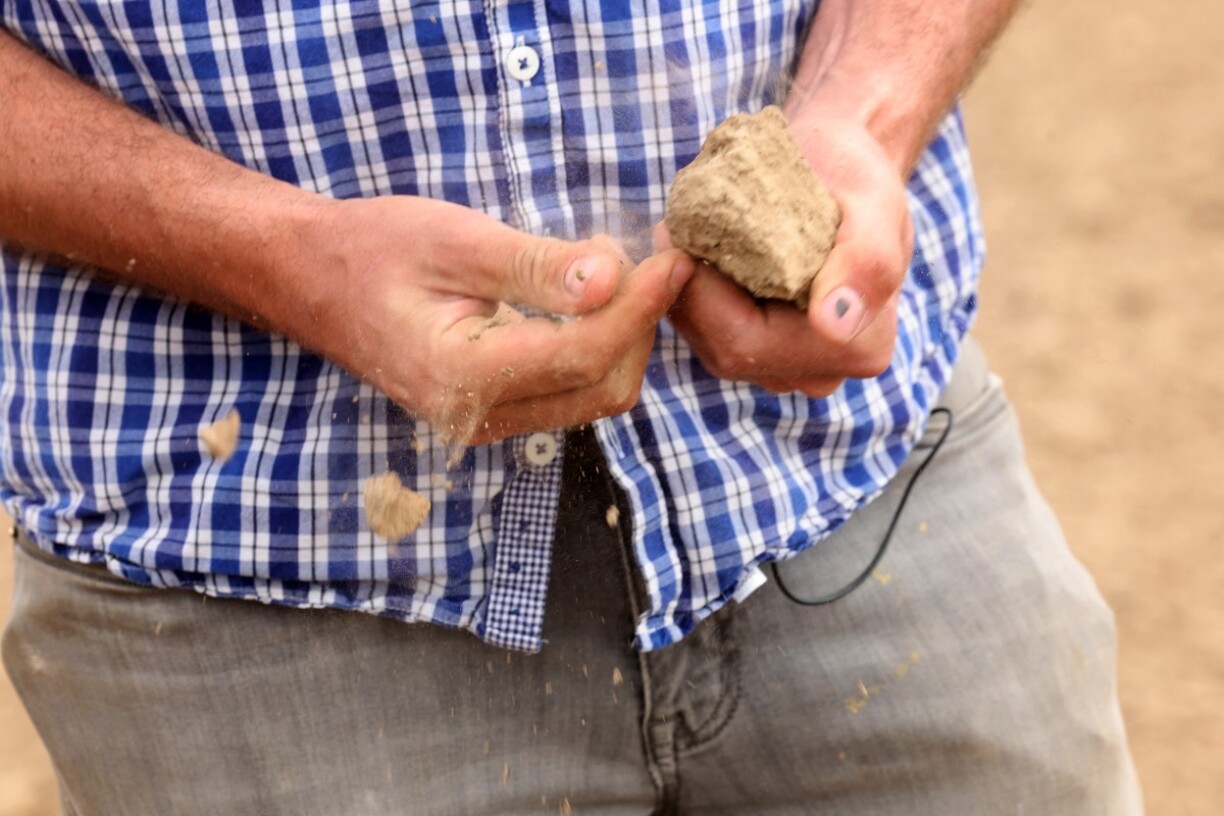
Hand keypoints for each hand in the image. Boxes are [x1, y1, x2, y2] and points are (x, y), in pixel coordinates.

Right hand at [294, 196, 693, 445]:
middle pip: (602, 387)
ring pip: (592, 396)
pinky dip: (596, 349)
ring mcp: (485, 423)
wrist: (310, 280)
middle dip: (639, 325)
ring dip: (622, 339)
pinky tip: (593, 300)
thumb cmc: (372, 249)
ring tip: (624, 272)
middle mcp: (478, 417)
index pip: (585, 354)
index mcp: (464, 376)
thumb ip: (536, 266)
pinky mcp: (491, 412)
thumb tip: (615, 279)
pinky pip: (568, 393)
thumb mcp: (456, 241)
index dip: (641, 307)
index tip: (675, 258)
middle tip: (651, 259)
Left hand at [662, 114, 912, 396]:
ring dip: (688, 294)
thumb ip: (866, 262)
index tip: (674, 233)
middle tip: (666, 231)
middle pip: (724, 350)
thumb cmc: (855, 174)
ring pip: (713, 345)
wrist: (843, 165)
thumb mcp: (873, 202)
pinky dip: (696, 296)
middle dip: (688, 292)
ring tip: (679, 237)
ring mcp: (790, 368)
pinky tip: (693, 254)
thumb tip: (835, 325)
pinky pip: (713, 336)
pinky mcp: (764, 353)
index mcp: (858, 347)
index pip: (746, 342)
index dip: (699, 294)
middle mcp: (823, 372)